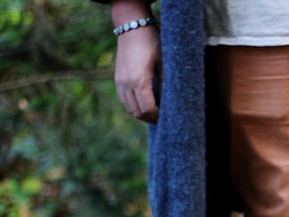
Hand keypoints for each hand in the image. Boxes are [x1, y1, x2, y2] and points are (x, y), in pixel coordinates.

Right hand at [111, 0, 160, 122]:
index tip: (166, 117)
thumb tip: (171, 104)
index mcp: (139, 81)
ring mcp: (120, 82)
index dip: (157, 117)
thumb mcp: (164, 63)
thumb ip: (166, 85)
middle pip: (137, 112)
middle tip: (161, 118)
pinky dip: (133, 106)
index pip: (147, 109)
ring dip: (141, 114)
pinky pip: (124, 100)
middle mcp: (126, 84)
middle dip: (150, 118)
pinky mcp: (117, 79)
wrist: (132, 27)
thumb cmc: (151, 43)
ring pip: (129, 108)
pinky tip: (143, 104)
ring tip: (153, 112)